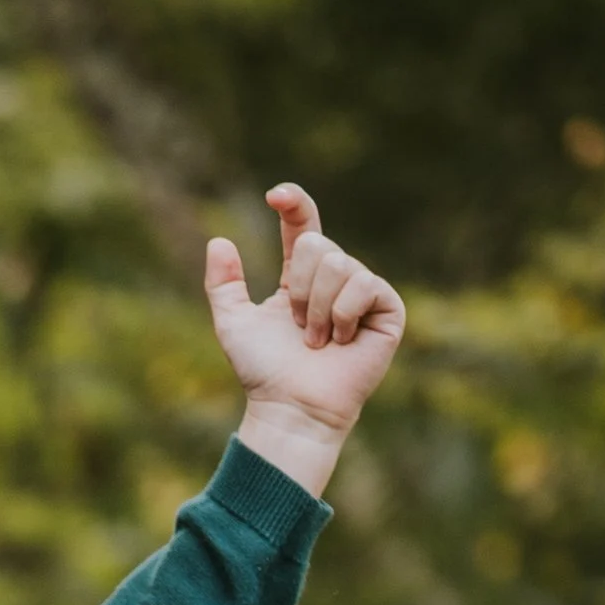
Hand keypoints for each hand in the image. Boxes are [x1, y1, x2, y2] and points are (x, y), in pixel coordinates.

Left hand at [207, 185, 404, 495]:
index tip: (274, 196)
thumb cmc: (264, 373)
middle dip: (299, 288)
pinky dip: (344, 315)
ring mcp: (364, 291)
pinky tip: (343, 342)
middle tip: (299, 329)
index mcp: (302, 276)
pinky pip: (364, 284)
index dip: (294, 204)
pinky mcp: (387, 308)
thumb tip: (218, 240)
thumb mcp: (233, 323)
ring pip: (339, 264)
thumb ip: (222, 284)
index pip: (304, 225)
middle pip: (318, 244)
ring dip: (318, 308)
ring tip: (319, 342)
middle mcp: (336, 278)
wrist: (291, 407)